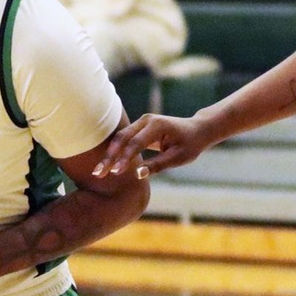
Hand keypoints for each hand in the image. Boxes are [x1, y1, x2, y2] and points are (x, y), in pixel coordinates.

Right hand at [92, 111, 220, 178]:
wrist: (197, 130)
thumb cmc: (191, 144)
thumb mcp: (178, 158)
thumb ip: (158, 165)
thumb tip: (138, 174)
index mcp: (157, 125)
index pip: (136, 143)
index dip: (125, 158)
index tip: (115, 173)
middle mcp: (146, 121)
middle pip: (122, 138)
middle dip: (110, 157)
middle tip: (98, 173)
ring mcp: (141, 122)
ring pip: (119, 138)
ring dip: (109, 155)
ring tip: (98, 172)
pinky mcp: (138, 128)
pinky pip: (123, 139)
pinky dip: (115, 152)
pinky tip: (106, 165)